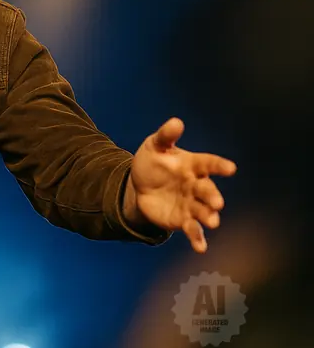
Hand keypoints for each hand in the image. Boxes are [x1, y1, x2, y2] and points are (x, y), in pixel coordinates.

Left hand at [125, 117, 236, 252]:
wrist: (139, 185)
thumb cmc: (153, 162)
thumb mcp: (155, 146)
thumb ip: (166, 136)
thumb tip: (176, 122)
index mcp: (192, 165)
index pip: (208, 164)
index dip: (219, 166)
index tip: (230, 168)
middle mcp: (196, 186)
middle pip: (207, 190)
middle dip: (213, 196)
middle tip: (216, 203)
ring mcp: (191, 204)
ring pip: (203, 211)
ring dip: (208, 217)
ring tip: (212, 221)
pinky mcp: (183, 220)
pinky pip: (192, 230)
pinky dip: (198, 239)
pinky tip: (201, 248)